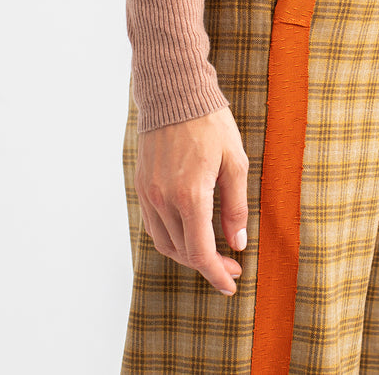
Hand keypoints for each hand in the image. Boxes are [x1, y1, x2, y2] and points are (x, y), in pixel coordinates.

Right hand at [134, 104, 249, 294]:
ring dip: (188, 255)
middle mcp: (164, 200)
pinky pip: (154, 225)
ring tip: (213, 254)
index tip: (231, 284)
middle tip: (231, 267)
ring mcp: (149, 194)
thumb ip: (236, 207)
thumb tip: (236, 243)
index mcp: (190, 196)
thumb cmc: (211, 124)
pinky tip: (191, 234)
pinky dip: (172, 238)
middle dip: (207, 266)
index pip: (201, 252)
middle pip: (182, 252)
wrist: (174, 95)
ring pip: (165, 242)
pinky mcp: (142, 186)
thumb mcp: (236, 163)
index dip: (217, 274)